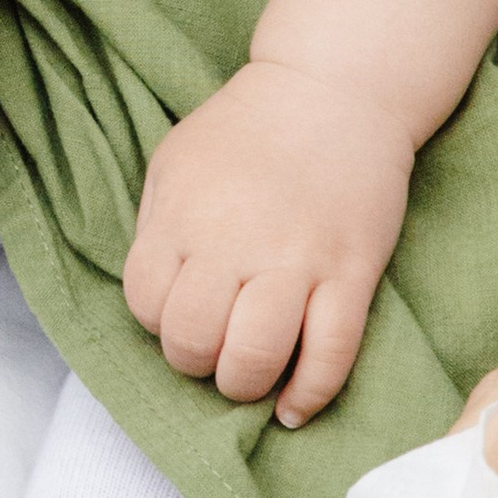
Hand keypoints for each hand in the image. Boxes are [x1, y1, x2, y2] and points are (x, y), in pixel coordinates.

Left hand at [124, 59, 412, 422]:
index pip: (146, 305)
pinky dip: (310, 394)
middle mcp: (234, 244)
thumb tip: (156, 296)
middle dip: (198, 362)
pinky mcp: (352, 273)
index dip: (158, 323)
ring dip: (246, 383)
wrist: (333, 90)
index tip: (181, 314)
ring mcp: (297, 261)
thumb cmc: (246, 130)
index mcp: (184, 217)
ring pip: (257, 356)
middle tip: (216, 350)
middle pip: (194, 341)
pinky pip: (331, 353)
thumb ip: (158, 226)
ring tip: (251, 376)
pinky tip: (294, 408)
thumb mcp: (175, 161)